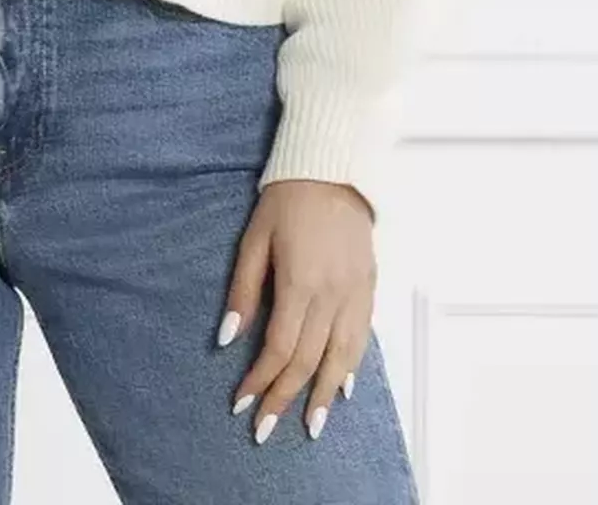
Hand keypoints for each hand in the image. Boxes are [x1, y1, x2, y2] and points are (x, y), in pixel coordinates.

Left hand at [219, 180, 376, 444]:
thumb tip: (228, 338)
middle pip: (310, 361)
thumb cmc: (287, 199)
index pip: (280, 348)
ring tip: (312, 425)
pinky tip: (345, 386)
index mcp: (300, 282)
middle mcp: (332, 294)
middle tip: (267, 429)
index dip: (260, 380)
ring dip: (326, 395)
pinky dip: (353, 366)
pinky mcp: (369, 286)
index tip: (242, 403)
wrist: (332, 168)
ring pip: (343, 357)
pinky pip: (363, 337)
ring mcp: (355, 292)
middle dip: (286, 398)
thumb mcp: (254, 238)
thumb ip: (244, 290)